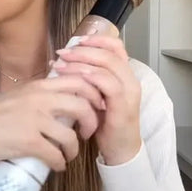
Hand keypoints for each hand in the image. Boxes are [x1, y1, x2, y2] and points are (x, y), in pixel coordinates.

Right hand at [0, 75, 102, 170]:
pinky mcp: (28, 141)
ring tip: (69, 154)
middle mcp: (40, 99)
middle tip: (88, 133)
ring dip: (74, 149)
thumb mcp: (21, 94)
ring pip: (70, 135)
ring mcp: (35, 120)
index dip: (94, 94)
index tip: (97, 106)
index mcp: (40, 85)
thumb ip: (43, 94)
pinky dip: (60, 163)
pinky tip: (58, 166)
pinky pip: (55, 155)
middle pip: (82, 106)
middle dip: (92, 122)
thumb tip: (66, 100)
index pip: (78, 81)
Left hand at [53, 35, 141, 165]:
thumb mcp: (95, 96)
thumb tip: (61, 61)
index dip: (97, 40)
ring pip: (107, 65)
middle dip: (83, 50)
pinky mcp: (122, 105)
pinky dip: (89, 77)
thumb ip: (86, 79)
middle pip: (109, 53)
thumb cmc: (105, 123)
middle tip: (62, 52)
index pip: (116, 47)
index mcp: (125, 75)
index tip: (76, 40)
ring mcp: (128, 92)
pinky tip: (73, 77)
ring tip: (61, 64)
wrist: (120, 150)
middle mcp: (130, 80)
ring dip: (81, 62)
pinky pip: (107, 84)